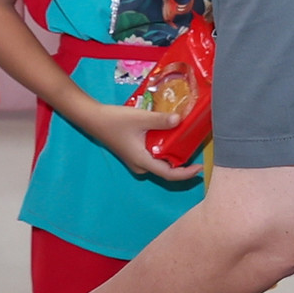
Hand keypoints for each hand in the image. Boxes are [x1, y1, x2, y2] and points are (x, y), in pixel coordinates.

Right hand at [78, 101, 202, 181]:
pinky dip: (164, 150)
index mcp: (142, 161)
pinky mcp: (133, 153)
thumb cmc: (114, 120)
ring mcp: (135, 160)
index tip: (201, 167)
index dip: (186, 174)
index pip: (169, 174)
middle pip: (166, 170)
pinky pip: (153, 156)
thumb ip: (161, 120)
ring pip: (159, 162)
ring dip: (172, 155)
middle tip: (196, 152)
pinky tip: (169, 137)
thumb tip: (181, 119)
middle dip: (182, 164)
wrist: (92, 118)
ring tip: (185, 142)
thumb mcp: (140, 118)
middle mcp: (140, 165)